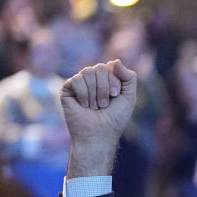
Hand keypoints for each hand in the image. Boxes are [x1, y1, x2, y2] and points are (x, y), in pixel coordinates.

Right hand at [60, 59, 136, 176]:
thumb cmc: (114, 119)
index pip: (111, 66)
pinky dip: (84, 94)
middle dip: (104, 88)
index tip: (115, 96)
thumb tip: (115, 61)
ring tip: (94, 107)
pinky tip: (84, 105)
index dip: (114, 82)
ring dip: (95, 93)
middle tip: (104, 105)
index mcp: (106, 79)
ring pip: (87, 71)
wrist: (98, 135)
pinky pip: (77, 79)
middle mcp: (92, 79)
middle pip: (99, 68)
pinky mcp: (67, 89)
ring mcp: (79, 83)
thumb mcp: (129, 97)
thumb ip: (129, 77)